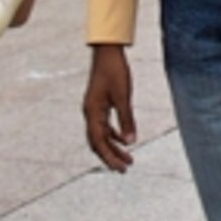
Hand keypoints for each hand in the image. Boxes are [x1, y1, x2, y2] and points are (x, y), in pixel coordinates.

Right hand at [83, 41, 136, 171]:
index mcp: (93, 112)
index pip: (99, 142)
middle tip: (125, 169)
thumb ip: (126, 120)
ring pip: (102, 135)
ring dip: (113, 147)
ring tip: (128, 159)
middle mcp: (90, 113)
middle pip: (98, 142)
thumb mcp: (124, 96)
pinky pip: (104, 125)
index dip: (109, 157)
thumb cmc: (115, 71)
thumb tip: (131, 142)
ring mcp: (93, 108)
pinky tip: (124, 140)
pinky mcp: (99, 103)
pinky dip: (113, 135)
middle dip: (111, 156)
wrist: (107, 51)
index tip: (120, 169)